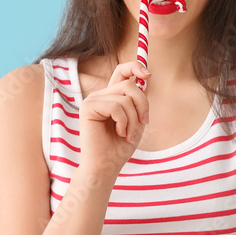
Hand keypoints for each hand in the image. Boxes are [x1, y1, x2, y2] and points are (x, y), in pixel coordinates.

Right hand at [78, 61, 149, 177]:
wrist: (105, 167)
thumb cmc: (120, 147)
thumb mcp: (136, 120)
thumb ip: (139, 99)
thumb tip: (146, 76)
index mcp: (110, 96)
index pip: (121, 71)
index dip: (135, 66)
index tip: (148, 74)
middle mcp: (100, 96)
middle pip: (128, 84)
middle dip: (142, 104)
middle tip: (144, 122)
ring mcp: (92, 101)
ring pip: (124, 97)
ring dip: (133, 119)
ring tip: (128, 134)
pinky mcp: (87, 108)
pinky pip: (116, 106)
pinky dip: (124, 122)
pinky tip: (120, 133)